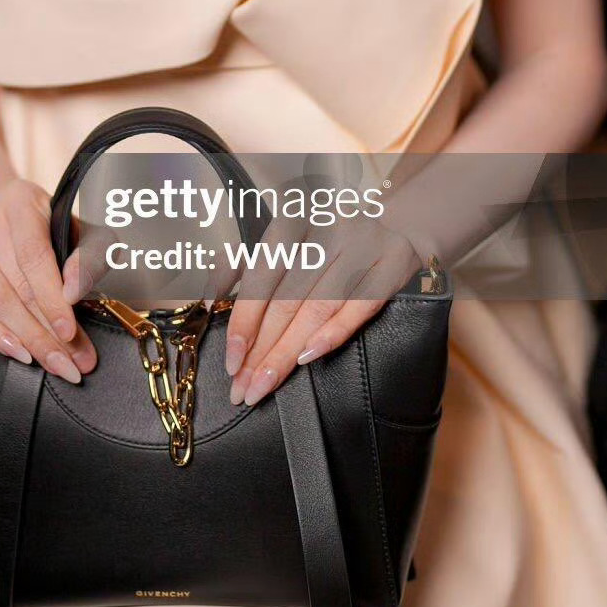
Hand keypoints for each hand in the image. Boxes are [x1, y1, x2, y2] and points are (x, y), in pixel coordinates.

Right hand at [0, 176, 97, 381]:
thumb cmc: (43, 226)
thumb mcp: (75, 229)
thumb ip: (87, 256)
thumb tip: (75, 292)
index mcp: (20, 200)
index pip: (34, 255)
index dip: (52, 298)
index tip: (70, 333)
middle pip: (15, 285)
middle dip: (47, 331)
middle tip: (72, 365)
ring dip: (26, 339)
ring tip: (53, 364)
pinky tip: (17, 351)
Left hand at [221, 217, 421, 406]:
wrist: (397, 221)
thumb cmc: (328, 236)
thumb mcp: (284, 239)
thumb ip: (242, 264)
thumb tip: (209, 299)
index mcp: (294, 219)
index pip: (261, 278)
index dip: (243, 323)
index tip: (231, 362)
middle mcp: (327, 228)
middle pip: (286, 300)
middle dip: (261, 350)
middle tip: (243, 388)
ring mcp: (362, 245)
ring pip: (317, 309)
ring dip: (288, 353)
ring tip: (265, 384)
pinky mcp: (392, 265)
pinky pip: (358, 308)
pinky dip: (332, 334)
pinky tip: (308, 358)